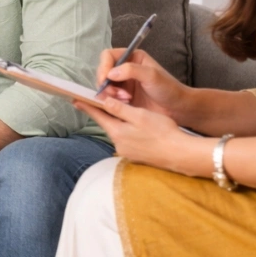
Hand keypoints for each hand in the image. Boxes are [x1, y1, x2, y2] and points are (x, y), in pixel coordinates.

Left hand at [75, 96, 207, 175]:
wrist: (180, 154)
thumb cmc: (162, 132)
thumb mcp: (140, 116)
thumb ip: (119, 109)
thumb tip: (103, 101)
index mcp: (117, 132)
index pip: (98, 116)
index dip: (87, 106)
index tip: (75, 100)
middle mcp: (118, 144)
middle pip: (108, 124)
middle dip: (105, 114)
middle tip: (98, 103)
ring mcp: (127, 152)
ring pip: (118, 132)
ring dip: (118, 123)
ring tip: (120, 113)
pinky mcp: (136, 156)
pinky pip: (127, 140)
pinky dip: (128, 132)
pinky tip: (135, 129)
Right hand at [95, 48, 190, 121]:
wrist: (177, 109)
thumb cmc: (169, 89)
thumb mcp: (152, 75)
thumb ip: (131, 70)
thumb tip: (110, 73)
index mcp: (132, 57)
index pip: (108, 56)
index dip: (104, 66)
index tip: (105, 80)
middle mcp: (125, 68)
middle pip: (103, 71)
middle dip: (107, 83)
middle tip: (118, 94)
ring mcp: (122, 83)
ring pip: (104, 86)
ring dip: (110, 94)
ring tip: (126, 100)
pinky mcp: (122, 97)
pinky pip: (108, 97)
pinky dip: (112, 101)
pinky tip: (124, 105)